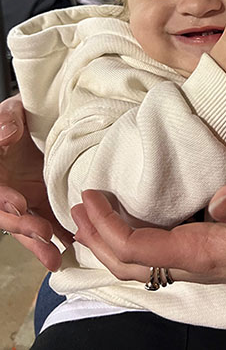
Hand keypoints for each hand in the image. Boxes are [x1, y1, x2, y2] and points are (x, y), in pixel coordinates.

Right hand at [0, 94, 71, 269]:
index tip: (19, 202)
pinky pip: (52, 221)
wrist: (38, 120)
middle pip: (11, 216)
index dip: (5, 198)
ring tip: (55, 258)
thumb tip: (8, 133)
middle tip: (42, 235)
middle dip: (26, 227)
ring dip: (41, 243)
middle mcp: (8, 191)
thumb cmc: (18, 118)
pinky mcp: (46, 201)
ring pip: (30, 226)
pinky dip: (60, 236)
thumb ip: (5, 121)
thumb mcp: (10, 112)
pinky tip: (73, 247)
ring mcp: (27, 198)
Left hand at [72, 184, 225, 287]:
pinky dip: (128, 241)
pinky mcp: (202, 255)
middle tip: (78, 205)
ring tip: (91, 216)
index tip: (89, 196)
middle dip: (96, 238)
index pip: (138, 248)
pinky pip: (152, 256)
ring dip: (107, 242)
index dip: (107, 226)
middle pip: (127, 263)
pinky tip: (127, 224)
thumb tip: (220, 198)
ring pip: (137, 263)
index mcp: (202, 254)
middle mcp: (191, 263)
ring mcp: (195, 263)